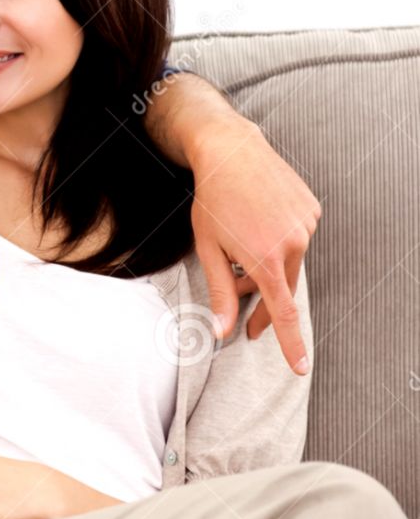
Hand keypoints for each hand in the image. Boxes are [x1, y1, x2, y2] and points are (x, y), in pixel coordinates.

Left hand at [189, 119, 320, 374]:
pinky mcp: (312, 210)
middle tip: (241, 307)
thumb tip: (223, 331)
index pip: (283, 312)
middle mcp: (293, 243)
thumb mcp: (207, 249)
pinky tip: (258, 223)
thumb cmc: (212, 201)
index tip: (300, 367)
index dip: (291, 343)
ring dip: (268, 267)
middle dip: (261, 300)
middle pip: (282, 287)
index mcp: (265, 258)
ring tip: (240, 248)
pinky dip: (278, 243)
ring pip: (289, 262)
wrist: (232, 151)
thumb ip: (219, 292)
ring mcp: (307, 225)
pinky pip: (296, 238)